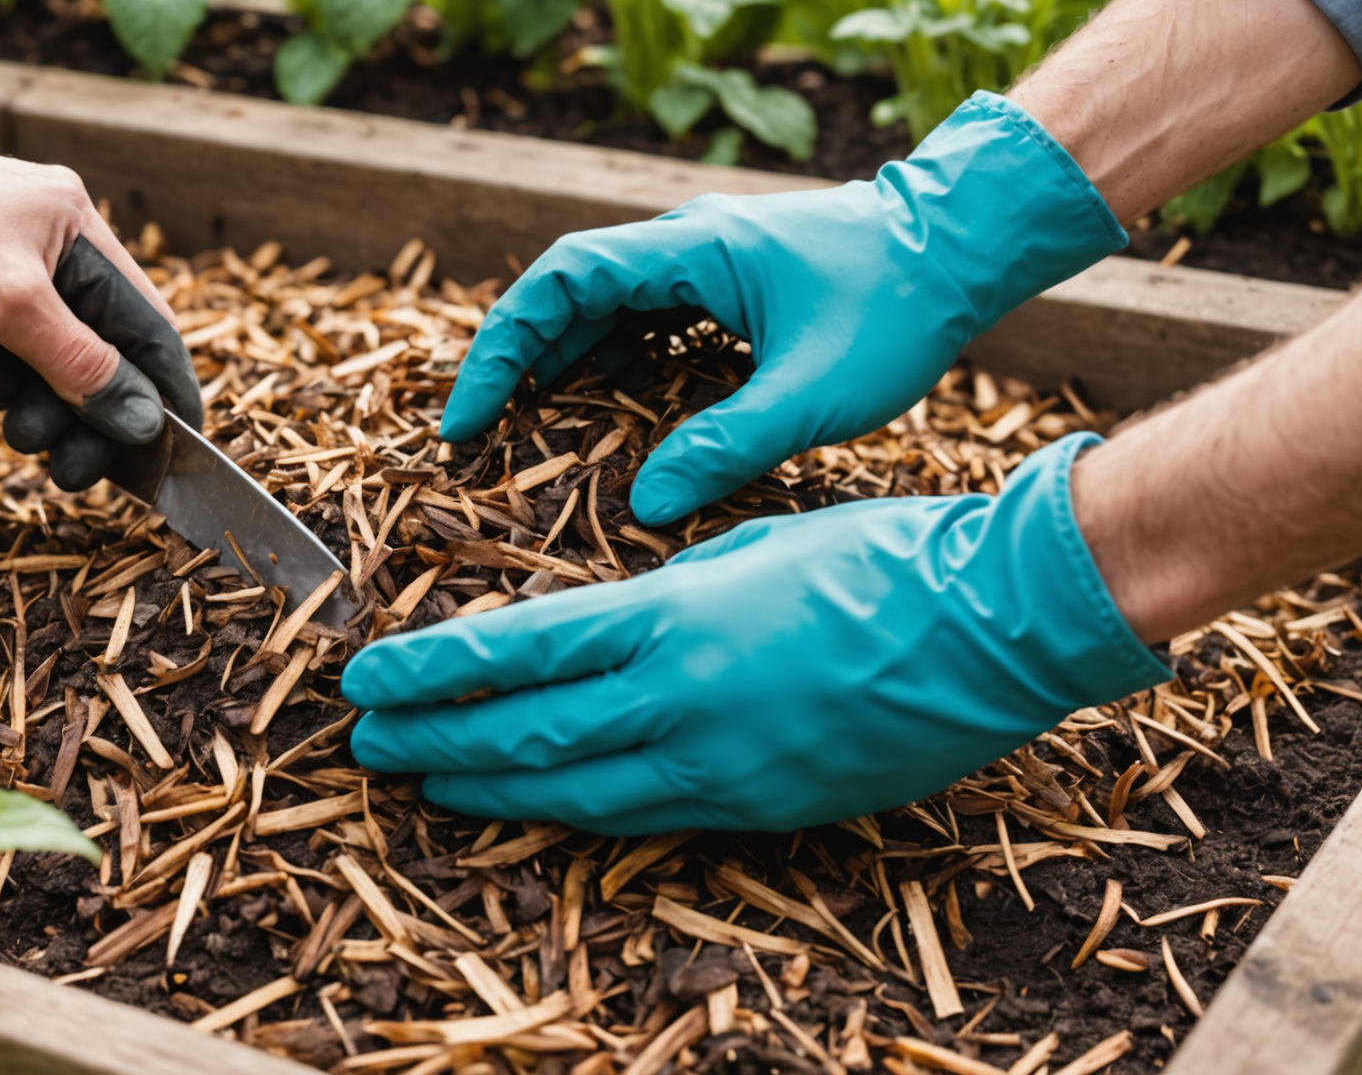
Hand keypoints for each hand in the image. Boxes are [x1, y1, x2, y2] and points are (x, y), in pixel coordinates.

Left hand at [0, 239, 204, 489]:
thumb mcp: (5, 309)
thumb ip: (81, 364)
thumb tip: (143, 417)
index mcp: (79, 230)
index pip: (152, 329)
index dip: (164, 396)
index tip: (170, 457)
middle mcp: (53, 241)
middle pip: (99, 353)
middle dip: (78, 410)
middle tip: (61, 461)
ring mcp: (6, 259)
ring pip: (44, 357)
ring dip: (22, 393)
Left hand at [343, 436, 1167, 833]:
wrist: (994, 625)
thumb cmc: (881, 557)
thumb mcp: (751, 543)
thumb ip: (669, 590)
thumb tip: (611, 621)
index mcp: (671, 614)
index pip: (516, 651)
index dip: (431, 670)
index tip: (367, 676)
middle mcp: (680, 697)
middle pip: (524, 730)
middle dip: (434, 738)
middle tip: (368, 745)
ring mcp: (721, 763)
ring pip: (573, 789)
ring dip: (490, 788)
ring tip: (429, 783)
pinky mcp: (763, 806)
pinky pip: (646, 819)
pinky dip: (577, 816)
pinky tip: (535, 812)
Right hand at [441, 93, 1125, 525]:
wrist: (964, 247)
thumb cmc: (899, 310)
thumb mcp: (814, 393)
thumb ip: (727, 447)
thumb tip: (645, 507)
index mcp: (690, 250)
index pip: (558, 284)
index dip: (503, 350)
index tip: (471, 416)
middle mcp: (683, 243)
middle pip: (566, 295)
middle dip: (519, 364)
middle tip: (484, 435)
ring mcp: (703, 259)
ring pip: (603, 308)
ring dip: (564, 365)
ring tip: (531, 433)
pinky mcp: (725, 282)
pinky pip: (645, 319)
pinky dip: (614, 363)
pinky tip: (609, 414)